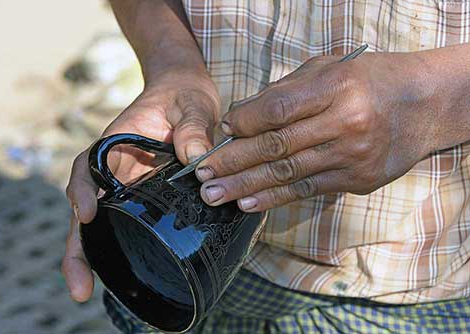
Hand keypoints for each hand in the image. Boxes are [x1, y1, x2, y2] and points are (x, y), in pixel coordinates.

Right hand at [62, 71, 218, 301]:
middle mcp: (115, 168)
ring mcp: (127, 185)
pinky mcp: (143, 197)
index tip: (88, 213)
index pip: (89, 168)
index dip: (83, 191)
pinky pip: (127, 223)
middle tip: (78, 287)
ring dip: (92, 256)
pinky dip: (120, 247)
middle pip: (87, 207)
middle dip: (78, 246)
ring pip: (102, 223)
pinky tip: (124, 272)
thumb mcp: (193, 104)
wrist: (186, 95)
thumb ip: (194, 126)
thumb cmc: (184, 95)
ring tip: (85, 291)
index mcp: (117, 142)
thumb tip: (197, 158)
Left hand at [196, 52, 447, 211]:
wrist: (424, 105)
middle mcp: (345, 122)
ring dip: (245, 186)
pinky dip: (274, 198)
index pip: (277, 110)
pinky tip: (248, 203)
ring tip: (214, 195)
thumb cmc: (370, 80)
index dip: (244, 123)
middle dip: (233, 162)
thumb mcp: (329, 69)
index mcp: (336, 87)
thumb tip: (240, 119)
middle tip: (202, 174)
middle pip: (276, 146)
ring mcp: (352, 155)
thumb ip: (285, 92)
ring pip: (287, 174)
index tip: (222, 132)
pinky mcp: (356, 180)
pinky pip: (306, 190)